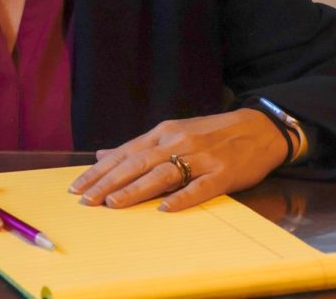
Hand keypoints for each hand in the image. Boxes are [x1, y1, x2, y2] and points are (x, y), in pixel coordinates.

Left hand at [68, 109, 288, 211]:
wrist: (258, 128)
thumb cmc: (212, 134)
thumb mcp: (173, 133)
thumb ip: (139, 146)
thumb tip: (102, 154)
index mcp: (163, 133)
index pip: (125, 153)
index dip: (100, 170)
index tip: (77, 186)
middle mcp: (178, 142)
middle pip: (137, 163)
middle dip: (108, 182)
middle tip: (85, 199)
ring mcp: (200, 158)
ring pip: (162, 174)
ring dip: (135, 189)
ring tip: (113, 203)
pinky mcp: (222, 173)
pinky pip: (199, 187)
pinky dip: (181, 197)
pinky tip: (164, 208)